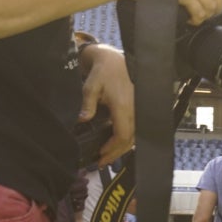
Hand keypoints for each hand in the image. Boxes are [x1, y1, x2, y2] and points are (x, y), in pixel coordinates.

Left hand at [78, 46, 132, 165]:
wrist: (117, 60)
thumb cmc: (104, 71)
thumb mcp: (91, 85)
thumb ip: (88, 104)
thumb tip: (82, 120)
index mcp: (123, 108)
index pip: (122, 135)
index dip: (112, 148)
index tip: (101, 155)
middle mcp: (134, 112)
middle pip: (130, 140)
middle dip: (116, 153)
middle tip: (102, 161)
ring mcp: (138, 111)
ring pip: (134, 137)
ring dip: (122, 148)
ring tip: (108, 154)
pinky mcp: (138, 110)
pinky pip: (135, 130)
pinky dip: (126, 139)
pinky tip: (116, 142)